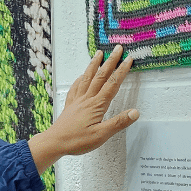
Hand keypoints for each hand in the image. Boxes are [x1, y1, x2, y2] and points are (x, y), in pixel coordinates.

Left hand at [28, 45, 139, 172]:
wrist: (55, 142)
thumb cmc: (77, 140)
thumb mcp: (101, 135)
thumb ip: (118, 123)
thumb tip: (135, 112)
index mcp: (96, 105)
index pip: (112, 84)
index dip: (121, 71)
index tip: (129, 59)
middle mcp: (87, 99)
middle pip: (101, 76)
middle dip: (110, 61)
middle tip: (117, 49)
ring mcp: (77, 100)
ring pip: (87, 77)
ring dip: (94, 64)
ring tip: (99, 53)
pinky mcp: (71, 104)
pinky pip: (76, 86)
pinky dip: (81, 78)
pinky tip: (82, 75)